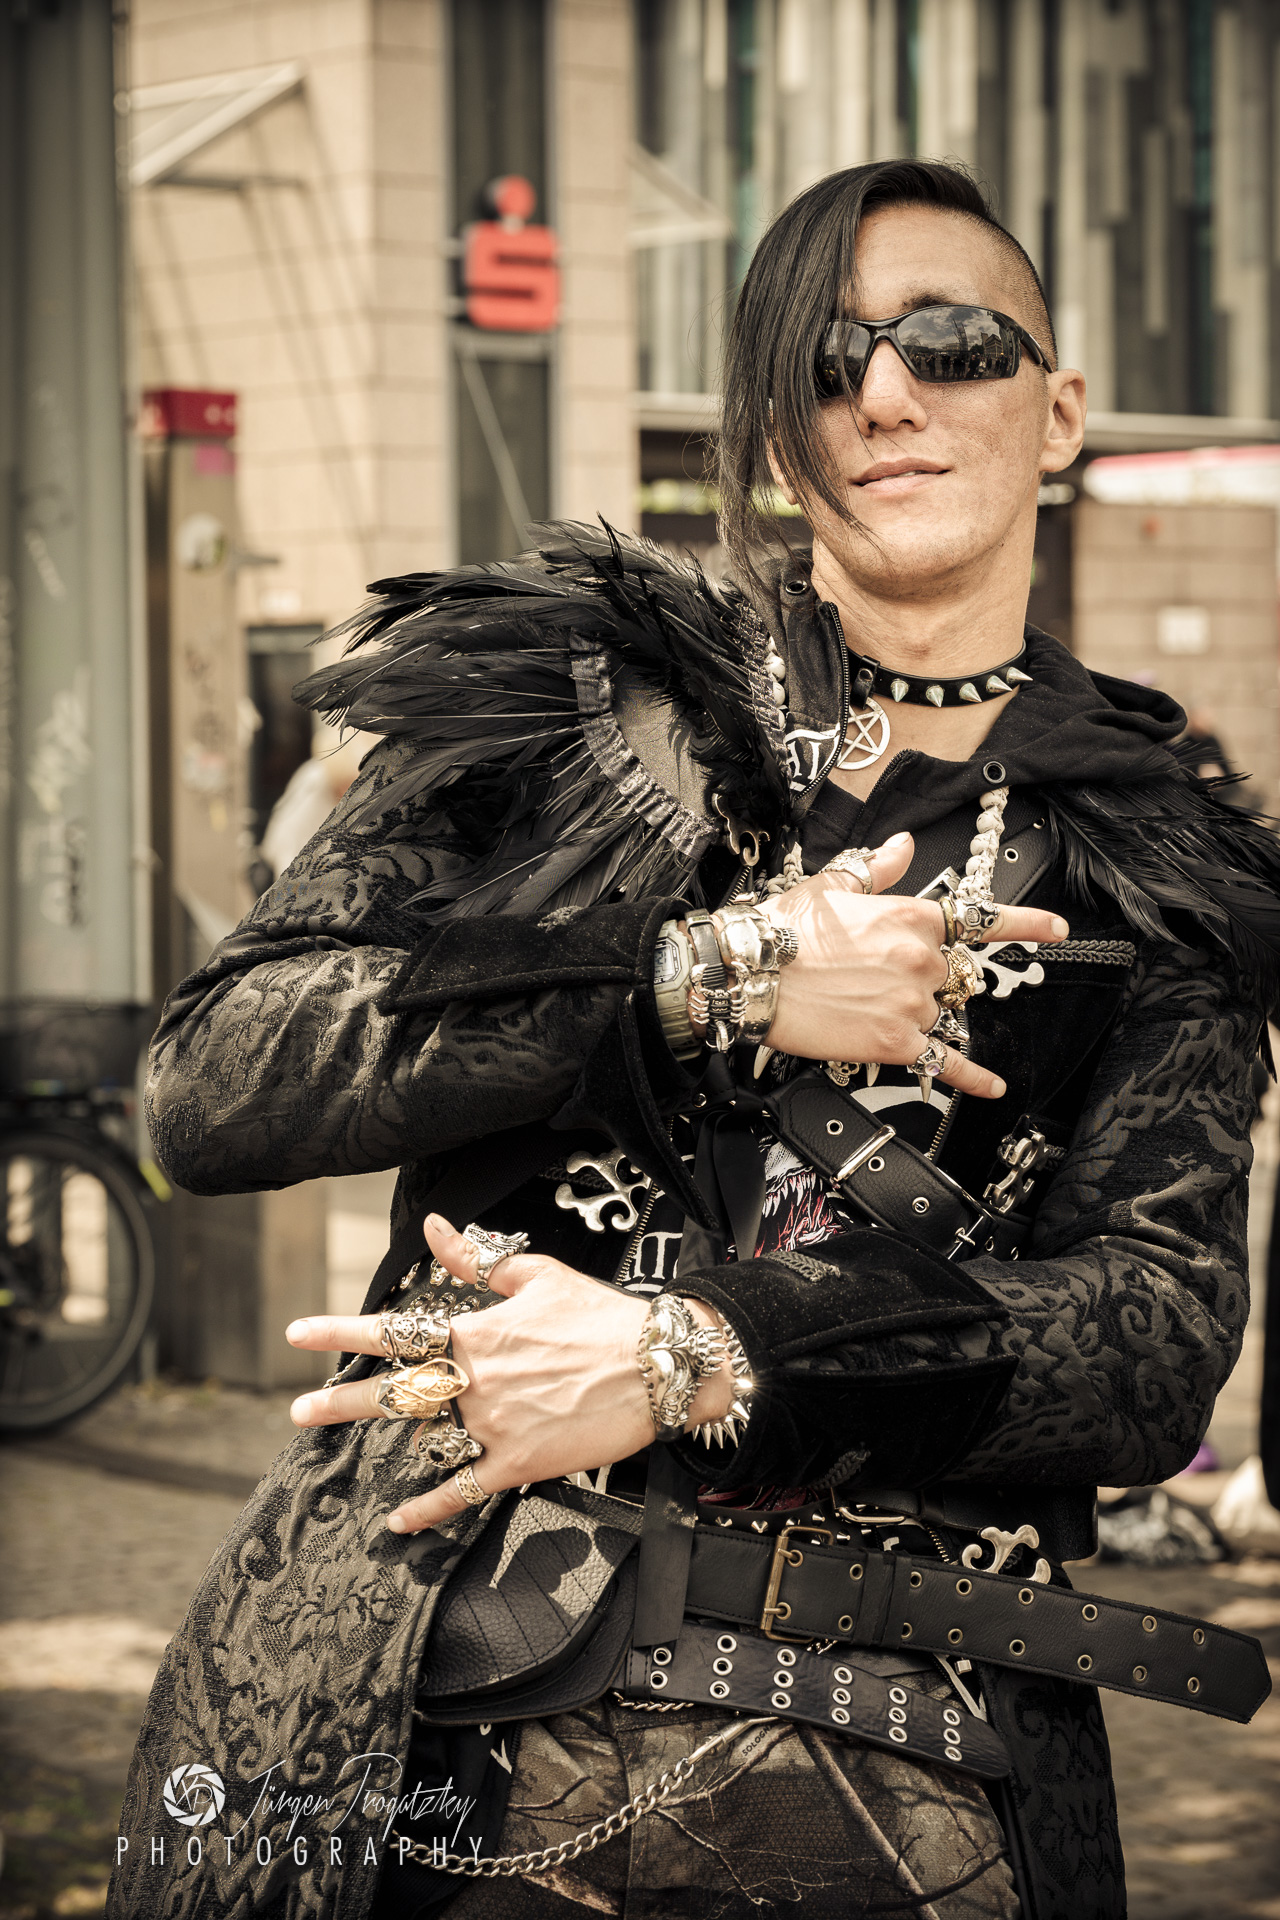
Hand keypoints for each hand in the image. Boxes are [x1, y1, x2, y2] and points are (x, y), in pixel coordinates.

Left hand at [285, 1215, 733, 1532]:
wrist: (661, 1366)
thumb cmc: (603, 1318)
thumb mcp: (536, 1275)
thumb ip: (476, 1258)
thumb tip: (435, 1227)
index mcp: (477, 1331)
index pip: (395, 1328)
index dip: (341, 1331)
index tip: (299, 1334)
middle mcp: (477, 1380)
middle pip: (395, 1392)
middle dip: (340, 1401)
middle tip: (299, 1412)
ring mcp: (496, 1426)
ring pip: (424, 1439)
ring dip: (380, 1447)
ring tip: (337, 1454)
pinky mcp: (520, 1463)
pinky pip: (463, 1489)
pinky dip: (429, 1509)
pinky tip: (399, 1520)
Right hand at [756, 832, 1068, 1099]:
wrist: (748, 974)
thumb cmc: (782, 931)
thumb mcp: (832, 885)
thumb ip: (878, 868)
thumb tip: (901, 845)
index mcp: (911, 915)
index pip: (982, 918)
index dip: (1027, 924)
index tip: (1058, 930)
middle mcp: (921, 959)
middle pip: (949, 976)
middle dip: (922, 981)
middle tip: (875, 981)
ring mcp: (912, 1003)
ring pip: (939, 1014)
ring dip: (914, 1015)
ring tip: (867, 1009)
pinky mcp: (895, 1042)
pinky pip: (944, 1063)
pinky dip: (972, 1078)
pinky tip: (991, 1086)